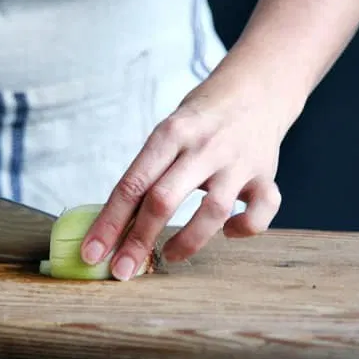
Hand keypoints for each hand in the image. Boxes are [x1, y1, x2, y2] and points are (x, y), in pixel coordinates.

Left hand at [80, 64, 296, 279]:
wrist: (257, 87)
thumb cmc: (201, 118)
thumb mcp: (169, 131)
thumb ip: (150, 171)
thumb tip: (115, 225)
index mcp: (171, 133)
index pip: (132, 183)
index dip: (109, 222)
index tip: (92, 253)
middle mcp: (204, 146)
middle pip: (163, 199)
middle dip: (138, 241)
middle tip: (122, 271)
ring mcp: (237, 162)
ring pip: (212, 211)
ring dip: (187, 241)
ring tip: (170, 255)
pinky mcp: (265, 174)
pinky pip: (262, 211)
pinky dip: (245, 228)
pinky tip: (229, 231)